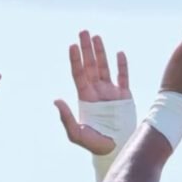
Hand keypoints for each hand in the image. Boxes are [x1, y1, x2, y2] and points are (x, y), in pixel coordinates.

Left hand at [55, 31, 131, 154]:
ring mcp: (111, 93)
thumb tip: (56, 100)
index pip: (79, 74)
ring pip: (105, 67)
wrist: (116, 149)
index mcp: (85, 98)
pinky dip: (122, 65)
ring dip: (101, 52)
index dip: (75, 60)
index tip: (72, 45)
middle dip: (86, 49)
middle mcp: (97, 92)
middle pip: (90, 66)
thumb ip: (66, 118)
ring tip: (96, 36)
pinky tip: (119, 53)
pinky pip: (123, 77)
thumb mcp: (77, 134)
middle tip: (83, 32)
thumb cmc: (95, 145)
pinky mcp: (125, 97)